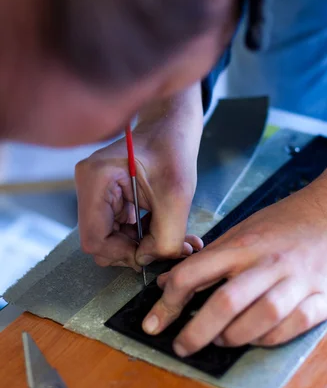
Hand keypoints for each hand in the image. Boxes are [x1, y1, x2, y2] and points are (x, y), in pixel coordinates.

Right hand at [75, 85, 203, 269]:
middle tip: (167, 249)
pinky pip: (119, 228)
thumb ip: (166, 237)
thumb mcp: (178, 196)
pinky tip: (167, 230)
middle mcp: (88, 186)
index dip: (121, 254)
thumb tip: (148, 261)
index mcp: (96, 179)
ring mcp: (95, 192)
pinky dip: (143, 235)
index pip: (94, 239)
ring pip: (111, 238)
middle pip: (100, 241)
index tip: (151, 254)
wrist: (172, 127)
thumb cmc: (174, 150)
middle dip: (134, 251)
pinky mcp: (107, 196)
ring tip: (176, 241)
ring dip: (143, 244)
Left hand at [142, 155, 326, 354]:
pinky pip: (295, 325)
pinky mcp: (326, 296)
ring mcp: (299, 279)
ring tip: (220, 340)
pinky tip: (256, 338)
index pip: (196, 272)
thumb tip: (171, 282)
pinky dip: (270, 338)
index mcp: (245, 243)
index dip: (169, 301)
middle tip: (181, 346)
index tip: (154, 322)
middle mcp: (270, 262)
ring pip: (262, 316)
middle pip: (226, 301)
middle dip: (196, 331)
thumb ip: (211, 257)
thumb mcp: (246, 228)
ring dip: (234, 336)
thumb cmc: (290, 221)